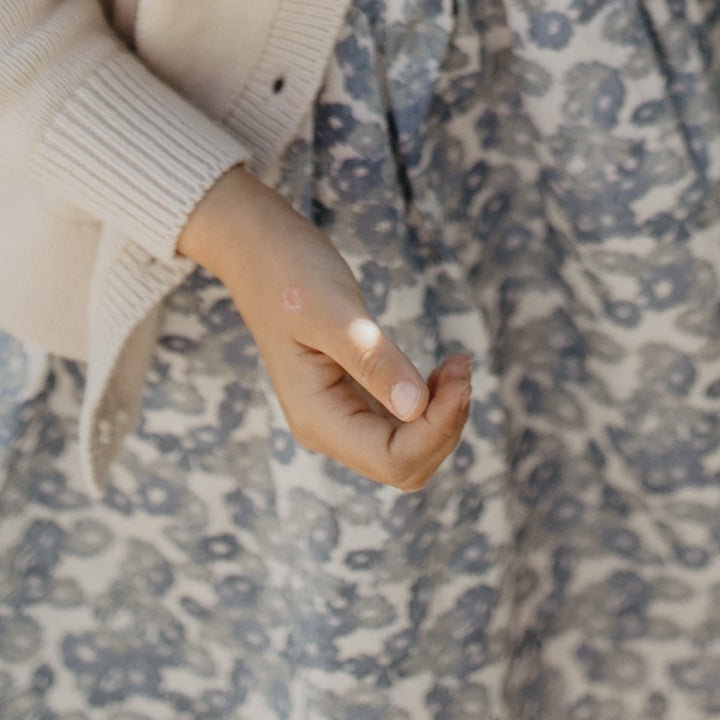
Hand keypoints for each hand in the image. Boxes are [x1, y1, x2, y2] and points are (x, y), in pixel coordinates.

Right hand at [177, 163, 471, 490]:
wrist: (260, 253)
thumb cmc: (292, 273)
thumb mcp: (333, 310)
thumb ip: (372, 359)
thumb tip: (416, 407)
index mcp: (317, 418)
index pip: (393, 459)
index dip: (437, 428)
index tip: (458, 375)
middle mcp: (329, 430)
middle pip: (405, 466)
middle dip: (444, 424)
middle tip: (459, 365)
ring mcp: (341, 418)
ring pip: (409, 450)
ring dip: (442, 415)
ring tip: (455, 364)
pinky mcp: (354, 399)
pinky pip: (403, 426)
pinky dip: (432, 405)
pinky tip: (440, 371)